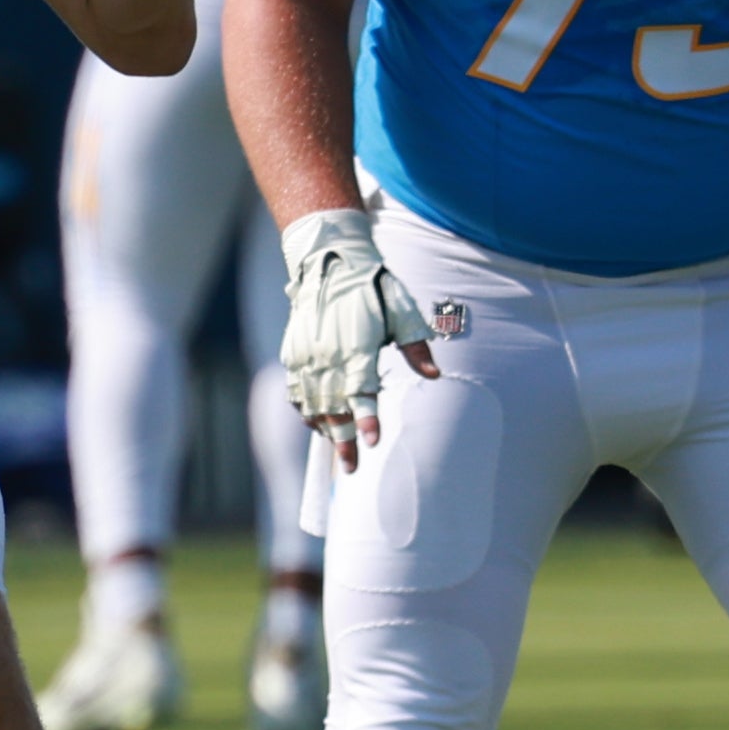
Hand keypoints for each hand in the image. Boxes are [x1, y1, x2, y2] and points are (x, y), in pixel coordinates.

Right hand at [279, 207, 438, 471]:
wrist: (329, 261)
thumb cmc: (372, 286)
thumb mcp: (402, 311)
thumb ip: (416, 347)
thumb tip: (435, 376)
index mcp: (356, 348)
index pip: (361, 393)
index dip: (367, 421)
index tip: (372, 443)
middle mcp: (328, 357)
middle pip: (333, 409)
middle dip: (343, 441)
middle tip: (351, 468)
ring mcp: (307, 356)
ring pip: (312, 403)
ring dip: (324, 428)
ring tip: (336, 446)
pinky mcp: (293, 352)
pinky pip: (296, 390)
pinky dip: (305, 408)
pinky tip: (315, 419)